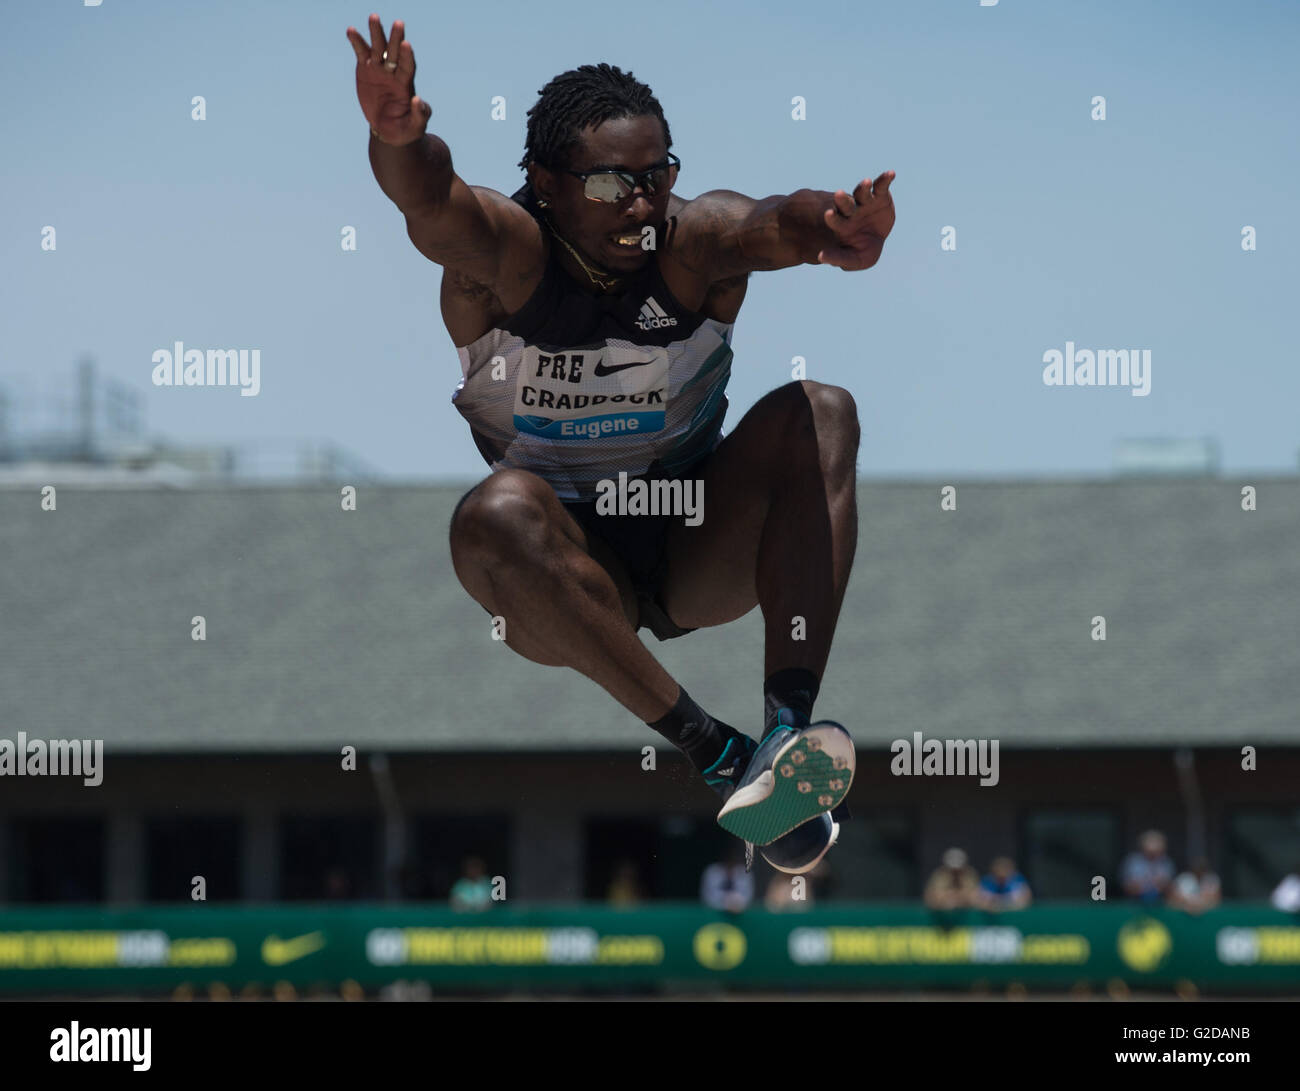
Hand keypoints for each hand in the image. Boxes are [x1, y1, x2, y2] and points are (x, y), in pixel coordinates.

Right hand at [346, 14, 431, 146]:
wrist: (388, 129)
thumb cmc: (406, 128)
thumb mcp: (415, 126)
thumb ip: (419, 114)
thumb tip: (418, 100)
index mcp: (406, 84)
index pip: (408, 67)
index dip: (407, 57)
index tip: (406, 45)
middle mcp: (394, 72)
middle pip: (395, 53)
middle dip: (396, 39)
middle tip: (399, 23)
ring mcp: (379, 69)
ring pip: (378, 48)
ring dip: (376, 33)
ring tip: (374, 17)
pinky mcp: (366, 69)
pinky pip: (361, 53)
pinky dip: (356, 42)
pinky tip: (351, 30)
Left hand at [817, 170, 895, 270]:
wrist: (876, 242)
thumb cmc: (860, 251)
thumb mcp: (852, 259)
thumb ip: (838, 257)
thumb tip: (820, 257)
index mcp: (842, 225)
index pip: (835, 220)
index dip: (832, 218)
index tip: (828, 214)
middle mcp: (852, 211)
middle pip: (845, 204)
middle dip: (842, 199)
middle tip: (838, 194)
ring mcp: (865, 202)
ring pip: (862, 192)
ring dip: (863, 187)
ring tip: (866, 182)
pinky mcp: (880, 196)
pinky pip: (882, 185)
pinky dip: (885, 179)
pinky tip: (891, 173)